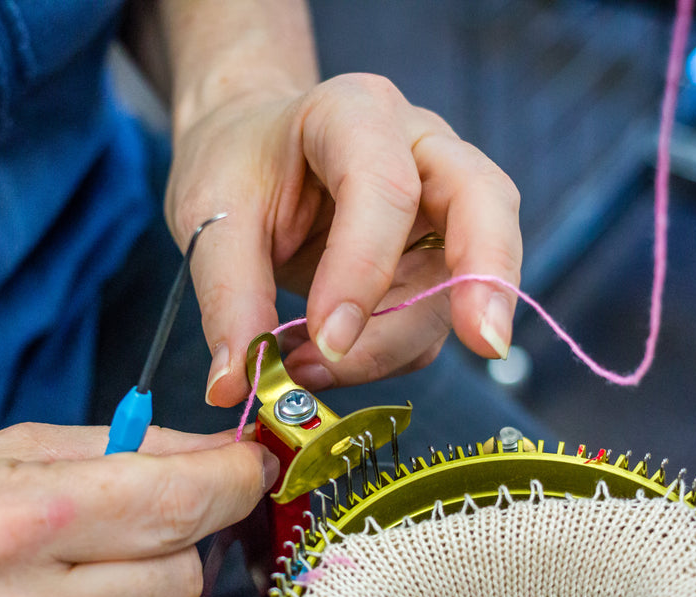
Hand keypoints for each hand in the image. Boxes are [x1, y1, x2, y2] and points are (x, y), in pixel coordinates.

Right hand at [0, 423, 276, 596]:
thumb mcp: (4, 452)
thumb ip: (122, 447)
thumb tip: (215, 450)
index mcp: (16, 521)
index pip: (177, 503)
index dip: (233, 478)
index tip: (247, 463)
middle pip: (184, 572)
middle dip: (183, 534)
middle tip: (139, 514)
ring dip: (148, 593)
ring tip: (85, 570)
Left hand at [165, 73, 521, 406]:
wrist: (248, 151)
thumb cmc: (236, 164)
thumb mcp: (210, 214)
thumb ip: (228, 295)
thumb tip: (235, 385)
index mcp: (355, 112)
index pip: (385, 188)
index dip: (363, 269)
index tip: (325, 340)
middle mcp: (419, 147)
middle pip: (485, 203)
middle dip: (485, 279)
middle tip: (484, 346)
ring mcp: (439, 202)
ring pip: (459, 280)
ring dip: (395, 344)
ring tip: (311, 371)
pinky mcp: (437, 255)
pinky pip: (432, 318)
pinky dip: (386, 354)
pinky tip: (326, 360)